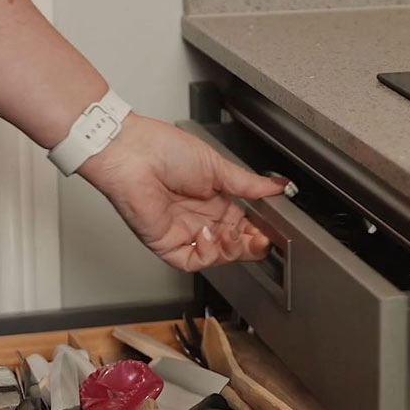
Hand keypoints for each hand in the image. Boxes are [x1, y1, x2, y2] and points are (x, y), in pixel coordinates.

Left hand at [78, 116, 287, 270]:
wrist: (132, 151)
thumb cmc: (163, 149)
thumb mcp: (217, 166)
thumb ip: (249, 183)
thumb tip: (277, 187)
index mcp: (214, 199)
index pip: (244, 224)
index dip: (260, 230)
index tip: (274, 229)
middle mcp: (200, 218)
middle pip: (234, 244)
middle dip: (251, 244)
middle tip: (263, 238)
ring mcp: (184, 232)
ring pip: (217, 256)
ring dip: (232, 250)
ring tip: (236, 235)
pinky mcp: (167, 244)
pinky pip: (193, 261)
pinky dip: (207, 254)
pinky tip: (210, 235)